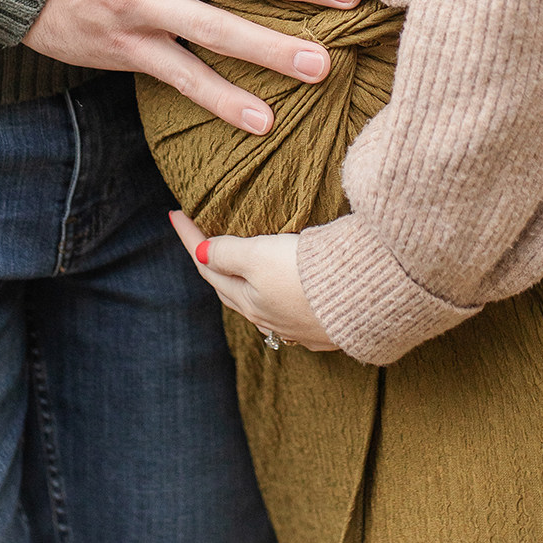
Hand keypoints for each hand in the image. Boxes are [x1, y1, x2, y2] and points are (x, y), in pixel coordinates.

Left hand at [169, 211, 338, 351]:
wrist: (369, 298)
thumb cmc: (310, 272)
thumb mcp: (260, 255)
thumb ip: (229, 253)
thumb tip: (202, 253)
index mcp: (249, 300)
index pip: (208, 266)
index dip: (190, 239)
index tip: (173, 213)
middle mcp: (270, 319)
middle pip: (231, 289)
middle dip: (213, 265)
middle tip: (201, 241)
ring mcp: (300, 327)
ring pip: (261, 305)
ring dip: (246, 286)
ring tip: (240, 270)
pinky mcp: (328, 329)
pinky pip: (293, 315)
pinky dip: (280, 300)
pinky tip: (286, 298)